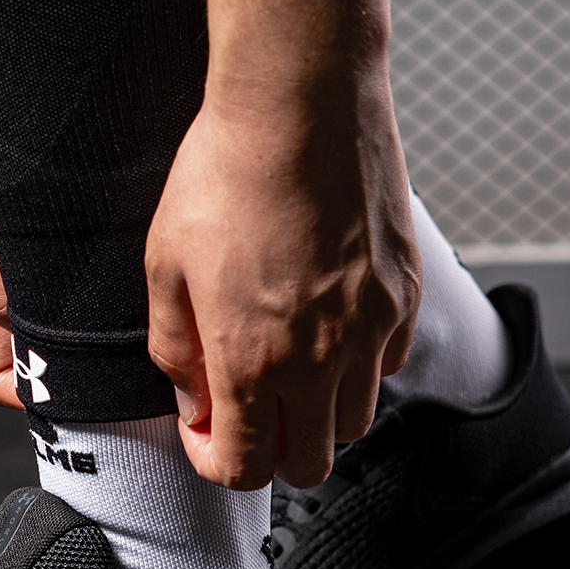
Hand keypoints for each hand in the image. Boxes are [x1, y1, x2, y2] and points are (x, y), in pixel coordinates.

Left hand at [144, 71, 419, 489]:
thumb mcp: (165, 266)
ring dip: (317, 413)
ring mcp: (373, 328)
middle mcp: (322, 359)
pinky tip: (326, 323)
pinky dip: (359, 365)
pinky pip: (388, 364)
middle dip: (273, 451)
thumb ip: (175, 350)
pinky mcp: (405, 294)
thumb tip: (193, 401)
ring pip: (355, 421)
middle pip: (311, 464)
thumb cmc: (225, 173)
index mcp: (252, 360)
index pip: (245, 468)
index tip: (206, 435)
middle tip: (246, 411)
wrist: (300, 100)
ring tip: (285, 363)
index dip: (217, 463)